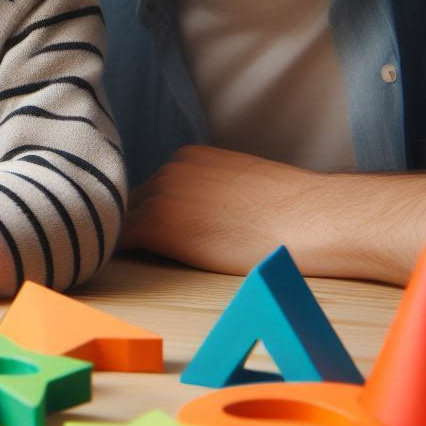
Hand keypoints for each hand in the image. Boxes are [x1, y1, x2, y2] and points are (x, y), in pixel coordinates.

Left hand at [121, 145, 328, 275]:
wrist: (309, 219)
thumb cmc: (292, 211)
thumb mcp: (242, 185)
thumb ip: (213, 191)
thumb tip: (203, 213)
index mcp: (190, 156)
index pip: (156, 187)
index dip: (156, 213)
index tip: (160, 235)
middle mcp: (170, 168)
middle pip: (137, 202)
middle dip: (140, 226)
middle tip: (142, 254)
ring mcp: (162, 194)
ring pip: (127, 221)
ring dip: (129, 241)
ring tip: (126, 262)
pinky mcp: (158, 224)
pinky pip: (121, 240)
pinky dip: (116, 254)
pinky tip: (121, 269)